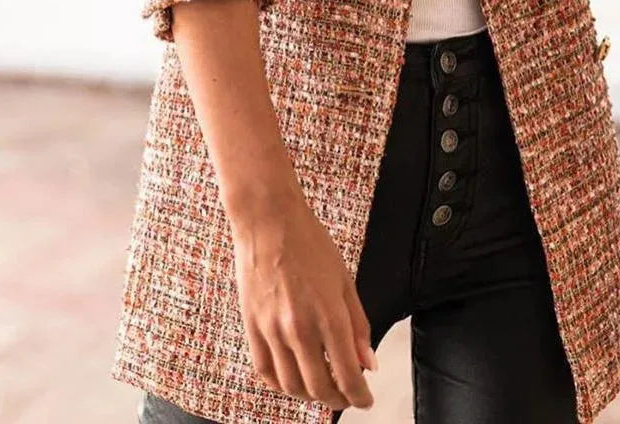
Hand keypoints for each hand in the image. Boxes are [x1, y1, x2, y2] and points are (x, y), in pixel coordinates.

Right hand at [230, 189, 376, 411]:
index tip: (365, 400)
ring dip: (310, 395)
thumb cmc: (309, 242)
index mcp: (329, 316)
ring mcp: (272, 330)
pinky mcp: (252, 327)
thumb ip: (358, 324)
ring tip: (323, 388)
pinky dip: (281, 384)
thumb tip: (368, 361)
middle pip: (319, 387)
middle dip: (338, 399)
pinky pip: (265, 371)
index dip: (359, 396)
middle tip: (348, 396)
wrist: (268, 220)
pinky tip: (293, 379)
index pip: (348, 375)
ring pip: (292, 385)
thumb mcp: (344, 280)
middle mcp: (299, 329)